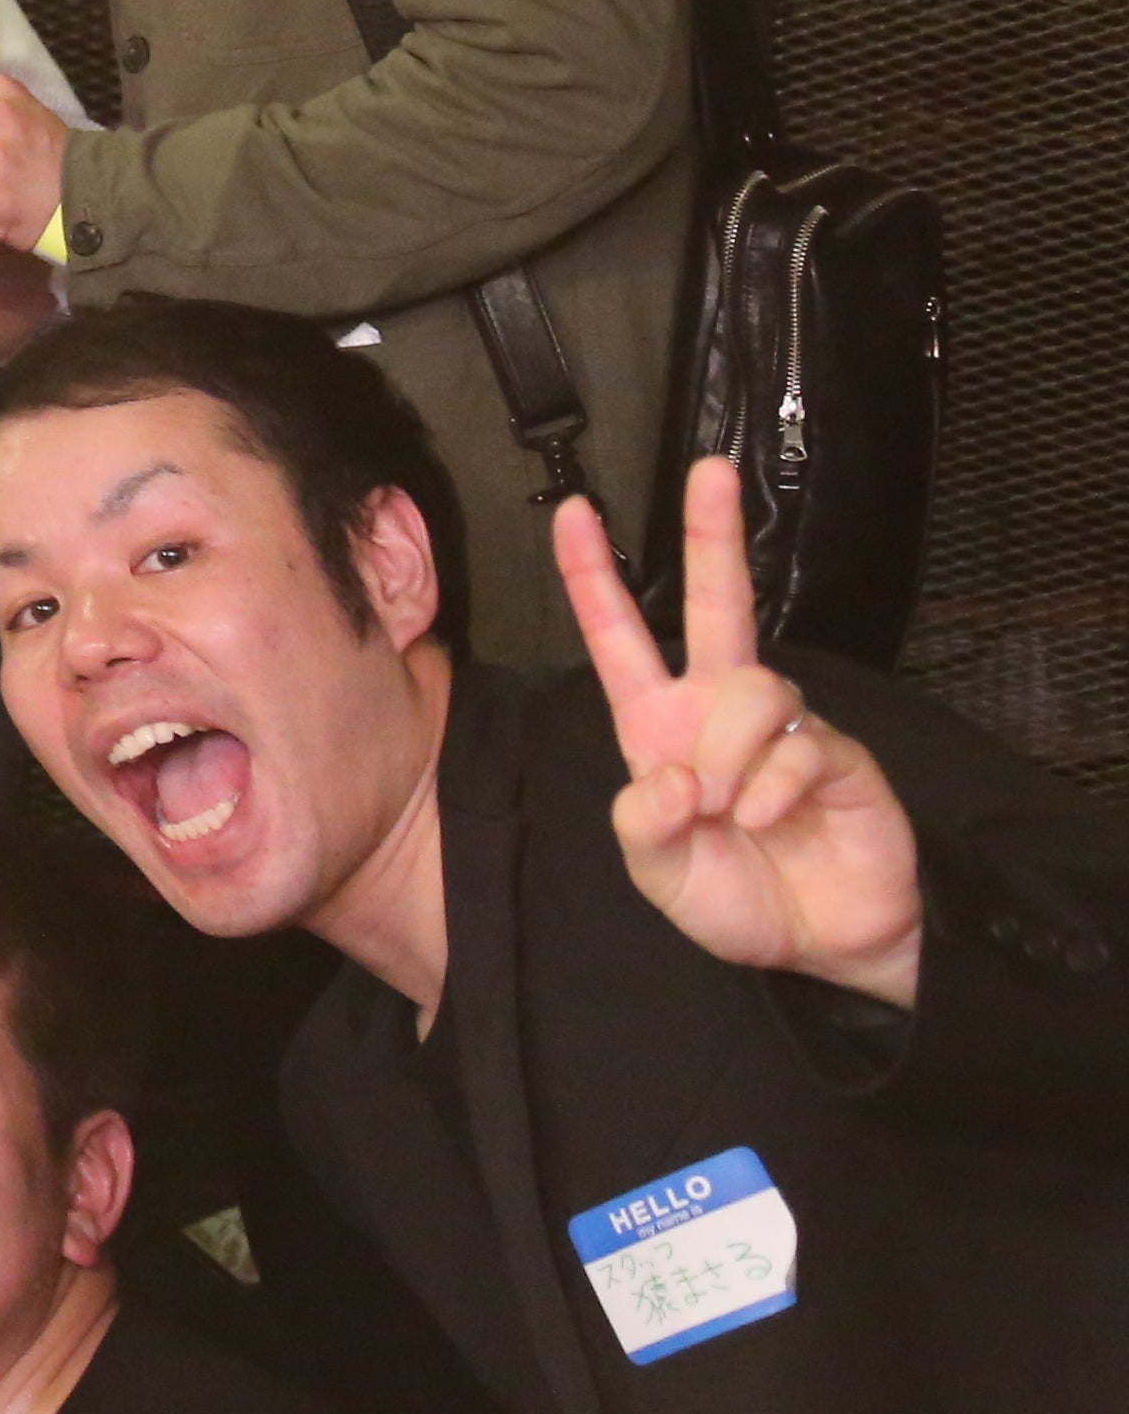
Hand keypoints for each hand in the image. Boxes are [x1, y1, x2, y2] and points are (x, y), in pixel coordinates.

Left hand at [561, 466, 923, 1008]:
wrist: (823, 944)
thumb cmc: (735, 896)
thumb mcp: (661, 875)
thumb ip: (644, 828)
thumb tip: (670, 776)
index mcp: (659, 725)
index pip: (619, 637)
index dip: (593, 576)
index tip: (574, 511)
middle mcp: (718, 710)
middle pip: (717, 603)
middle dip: (710, 534)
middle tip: (708, 469)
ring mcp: (784, 724)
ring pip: (752, 686)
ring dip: (733, 754)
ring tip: (735, 811)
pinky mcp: (839, 751)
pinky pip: (800, 744)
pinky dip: (776, 789)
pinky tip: (773, 822)